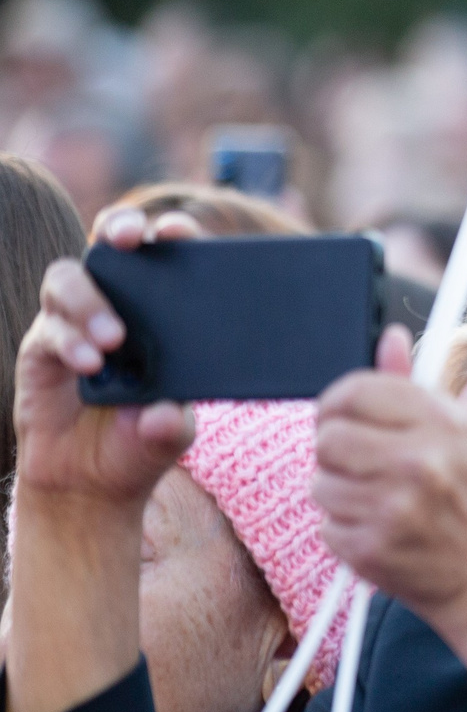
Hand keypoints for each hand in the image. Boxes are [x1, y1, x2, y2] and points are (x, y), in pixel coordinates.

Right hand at [14, 206, 200, 508]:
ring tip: (114, 340)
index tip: (178, 232)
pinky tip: (89, 366)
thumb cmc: (139, 443)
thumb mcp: (169, 436)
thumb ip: (172, 424)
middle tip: (130, 240)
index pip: (166, 259)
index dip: (170, 235)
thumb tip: (167, 413)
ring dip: (90, 301)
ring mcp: (75, 321)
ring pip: (69, 279)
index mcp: (160, 313)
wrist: (90, 481)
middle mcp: (116, 306)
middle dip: (118, 230)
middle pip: (109, 246)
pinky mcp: (42, 346)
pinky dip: (70, 341)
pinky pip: (49, 328)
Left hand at [310, 328, 466, 617]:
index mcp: (445, 425)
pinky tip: (384, 533)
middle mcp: (421, 463)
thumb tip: (389, 337)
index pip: (355, 391)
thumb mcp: (465, 436)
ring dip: (341, 495)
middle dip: (337, 453)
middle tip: (365, 468)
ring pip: (320, 483)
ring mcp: (394, 509)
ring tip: (382, 505)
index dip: (339, 404)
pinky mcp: (372, 549)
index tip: (343, 419)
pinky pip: (326, 525)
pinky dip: (347, 531)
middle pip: (327, 436)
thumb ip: (417, 388)